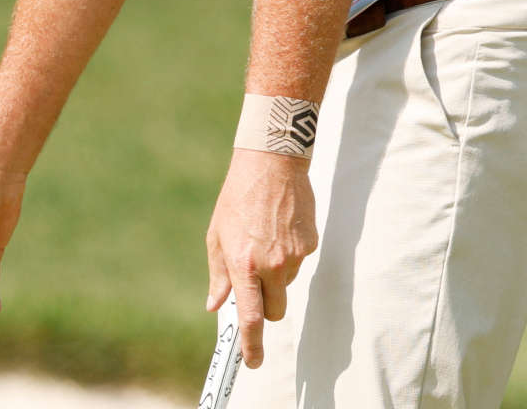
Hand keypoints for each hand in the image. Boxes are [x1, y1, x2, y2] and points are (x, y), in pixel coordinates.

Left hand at [204, 148, 317, 366]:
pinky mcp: (310, 245)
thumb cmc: (237, 199)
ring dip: (276, 276)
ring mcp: (294, 256)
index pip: (251, 317)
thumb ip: (218, 275)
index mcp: (243, 264)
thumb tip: (216, 304)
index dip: (252, 345)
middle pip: (275, 311)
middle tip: (254, 285)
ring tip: (263, 240)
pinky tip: (278, 230)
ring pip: (287, 285)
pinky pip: (299, 264)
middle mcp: (271, 265)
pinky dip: (288, 256)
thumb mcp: (216, 235)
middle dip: (266, 307)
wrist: (270, 164)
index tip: (253, 362)